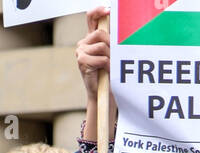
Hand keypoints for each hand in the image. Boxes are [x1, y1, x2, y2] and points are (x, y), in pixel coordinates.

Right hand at [77, 8, 115, 132]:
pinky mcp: (82, 61)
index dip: (98, 11)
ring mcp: (80, 52)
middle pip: (100, 33)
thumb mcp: (110, 56)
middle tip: (115, 58)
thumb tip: (119, 32)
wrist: (102, 96)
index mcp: (90, 40)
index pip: (91, 18)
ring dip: (111, 58)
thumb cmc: (108, 76)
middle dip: (112, 45)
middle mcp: (83, 43)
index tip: (108, 9)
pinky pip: (101, 58)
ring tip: (111, 67)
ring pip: (102, 46)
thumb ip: (110, 43)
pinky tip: (107, 72)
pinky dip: (108, 66)